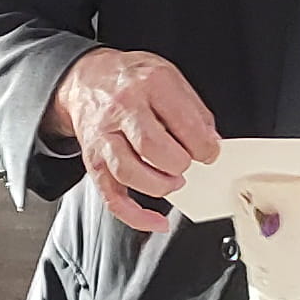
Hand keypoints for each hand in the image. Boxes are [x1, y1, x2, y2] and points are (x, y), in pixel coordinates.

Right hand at [46, 48, 219, 233]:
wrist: (88, 78)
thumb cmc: (133, 80)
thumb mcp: (170, 78)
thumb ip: (194, 111)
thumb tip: (211, 144)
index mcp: (149, 84)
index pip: (182, 122)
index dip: (203, 146)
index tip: (210, 153)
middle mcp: (121, 109)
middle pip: (152, 147)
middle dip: (179, 164)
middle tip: (188, 164)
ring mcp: (103, 137)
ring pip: (129, 172)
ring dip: (159, 185)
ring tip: (174, 181)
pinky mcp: (93, 162)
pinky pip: (112, 197)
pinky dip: (136, 216)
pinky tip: (157, 221)